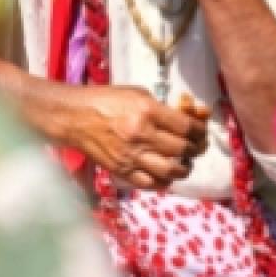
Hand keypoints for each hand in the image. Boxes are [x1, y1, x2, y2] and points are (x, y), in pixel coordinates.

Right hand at [60, 85, 210, 189]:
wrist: (75, 117)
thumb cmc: (105, 100)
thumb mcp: (136, 93)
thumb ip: (160, 107)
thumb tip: (182, 118)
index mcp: (148, 111)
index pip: (187, 127)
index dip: (200, 131)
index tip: (200, 132)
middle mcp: (142, 135)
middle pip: (183, 149)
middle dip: (194, 150)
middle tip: (194, 148)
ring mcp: (132, 156)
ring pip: (171, 171)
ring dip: (183, 168)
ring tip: (183, 164)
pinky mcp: (122, 170)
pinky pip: (150, 183)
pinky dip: (163, 181)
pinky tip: (164, 174)